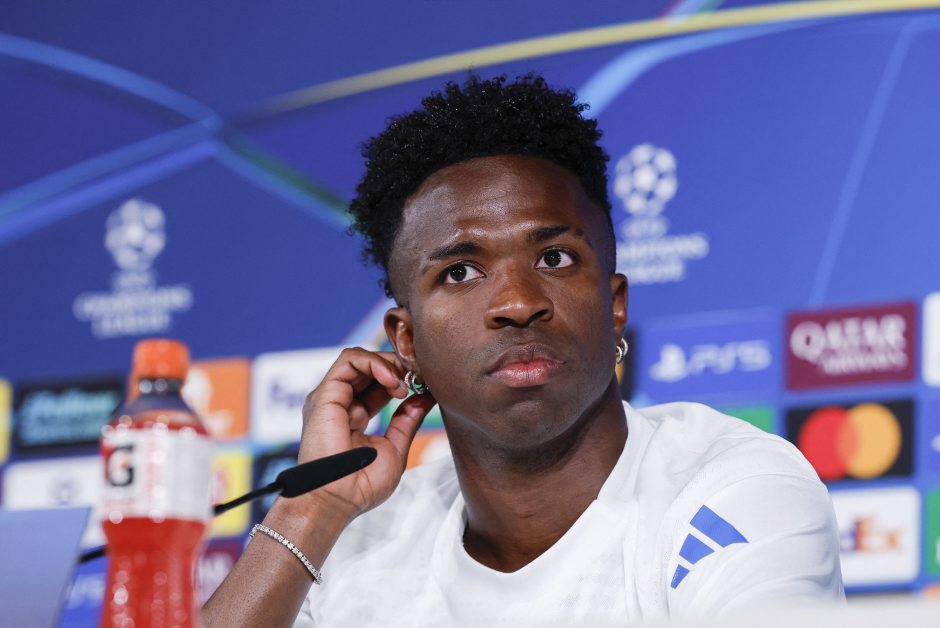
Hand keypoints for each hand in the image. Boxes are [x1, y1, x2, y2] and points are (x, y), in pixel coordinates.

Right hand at [297, 348, 436, 521]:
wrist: (338, 500)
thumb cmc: (361, 486)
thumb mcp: (395, 448)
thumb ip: (407, 420)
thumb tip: (424, 396)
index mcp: (354, 416)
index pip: (379, 384)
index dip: (403, 378)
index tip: (426, 385)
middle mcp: (340, 403)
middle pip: (370, 367)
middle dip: (399, 366)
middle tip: (421, 377)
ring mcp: (330, 397)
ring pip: (359, 358)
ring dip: (389, 363)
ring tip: (407, 381)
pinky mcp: (325, 394)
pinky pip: (349, 360)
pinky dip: (375, 362)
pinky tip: (394, 381)